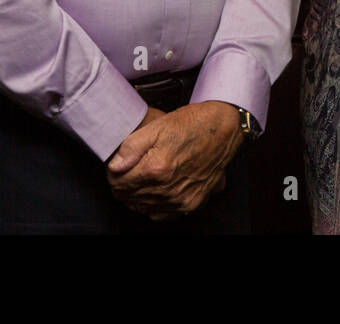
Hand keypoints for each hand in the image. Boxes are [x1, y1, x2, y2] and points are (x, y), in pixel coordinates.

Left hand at [107, 100, 243, 218]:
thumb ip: (131, 147)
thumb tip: (114, 166)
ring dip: (139, 194)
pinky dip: (155, 204)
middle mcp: (169, 190)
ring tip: (145, 176)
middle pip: (128, 197)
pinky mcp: (191, 204)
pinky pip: (161, 214)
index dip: (114, 171)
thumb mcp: (157, 126)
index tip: (121, 163)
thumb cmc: (194, 124)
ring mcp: (181, 200)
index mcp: (157, 169)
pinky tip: (158, 189)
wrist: (225, 128)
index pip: (117, 182)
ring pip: (142, 207)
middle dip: (125, 183)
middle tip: (132, 167)